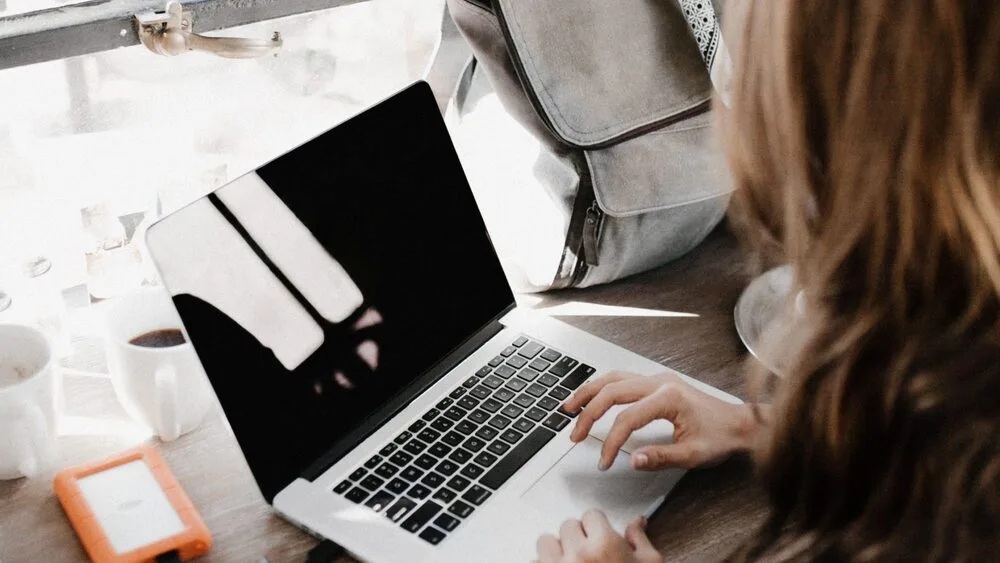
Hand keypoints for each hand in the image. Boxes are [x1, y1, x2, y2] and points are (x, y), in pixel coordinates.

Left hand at [536, 511, 660, 562]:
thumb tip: (637, 523)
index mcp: (605, 545)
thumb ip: (639, 542)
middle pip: (567, 526)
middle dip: (579, 537)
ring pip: (546, 542)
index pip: (591, 515)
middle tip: (591, 555)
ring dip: (557, 551)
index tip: (601, 537)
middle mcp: (578, 555)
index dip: (599, 527)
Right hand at [564, 371, 760, 470]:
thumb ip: (661, 457)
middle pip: (612, 391)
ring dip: (589, 392)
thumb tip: (632, 460)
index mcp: (668, 398)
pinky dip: (602, 387)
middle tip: (574, 435)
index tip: (604, 461)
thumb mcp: (693, 455)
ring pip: (613, 378)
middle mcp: (660, 382)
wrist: (740, 424)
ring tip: (569, 407)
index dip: (611, 442)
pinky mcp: (657, 383)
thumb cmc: (721, 437)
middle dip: (588, 413)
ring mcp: (658, 379)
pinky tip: (592, 397)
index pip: (626, 419)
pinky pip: (622, 378)